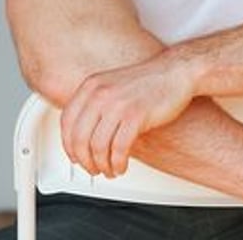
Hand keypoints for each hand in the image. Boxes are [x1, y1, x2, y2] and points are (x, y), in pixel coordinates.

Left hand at [60, 53, 193, 177]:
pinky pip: (119, 149)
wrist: (176, 72)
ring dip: (102, 165)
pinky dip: (117, 163)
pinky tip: (121, 166)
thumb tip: (83, 132)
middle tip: (93, 169)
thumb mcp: (113, 84)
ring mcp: (118, 104)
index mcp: (92, 86)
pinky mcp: (136, 116)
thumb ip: (95, 103)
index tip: (75, 157)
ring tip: (110, 170)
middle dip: (85, 161)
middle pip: (79, 138)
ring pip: (98, 147)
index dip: (68, 145)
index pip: (67, 121)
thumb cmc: (149, 81)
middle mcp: (101, 94)